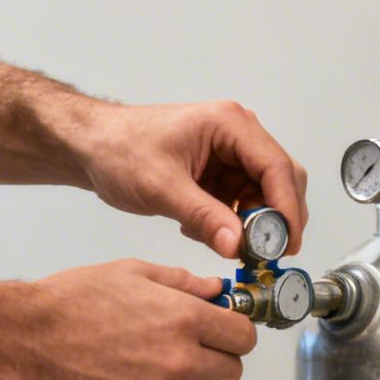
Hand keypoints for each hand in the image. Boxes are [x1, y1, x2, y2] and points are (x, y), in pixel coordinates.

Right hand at [12, 260, 256, 379]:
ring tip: (160, 368)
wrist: (28, 339)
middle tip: (193, 349)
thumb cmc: (72, 302)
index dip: (235, 332)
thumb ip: (182, 283)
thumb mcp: (132, 273)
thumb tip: (214, 291)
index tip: (223, 332)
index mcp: (184, 319)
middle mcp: (178, 361)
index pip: (244, 337)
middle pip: (231, 373)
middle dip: (217, 359)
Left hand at [70, 101, 309, 259]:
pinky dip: (232, 224)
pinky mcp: (219, 174)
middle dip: (276, 220)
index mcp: (229, 124)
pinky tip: (204, 231)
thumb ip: (203, 217)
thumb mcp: (161, 187)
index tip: (287, 244)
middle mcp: (237, 135)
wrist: (92, 146)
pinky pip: (241, 204)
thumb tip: (236, 245)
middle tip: (265, 255)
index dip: (288, 209)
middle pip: (280, 180)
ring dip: (252, 225)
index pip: (277, 167)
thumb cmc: (119, 149)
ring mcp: (230, 155)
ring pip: (264, 196)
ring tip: (225, 244)